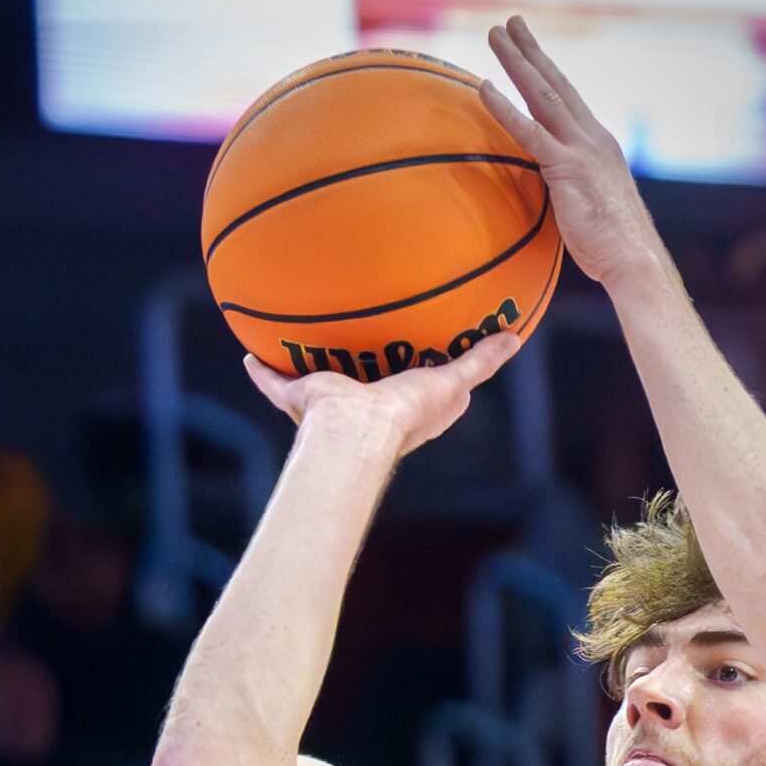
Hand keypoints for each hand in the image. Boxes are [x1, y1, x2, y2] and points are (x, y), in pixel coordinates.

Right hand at [244, 329, 516, 456]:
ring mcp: (330, 406)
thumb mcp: (452, 382)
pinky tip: (250, 355)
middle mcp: (364, 408)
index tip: (434, 356)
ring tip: (305, 341)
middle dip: (367, 369)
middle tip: (369, 342)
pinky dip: (262, 372)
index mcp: (401, 411)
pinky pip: (275, 383)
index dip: (430, 376)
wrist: (356, 428)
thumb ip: (481, 361)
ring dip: (311, 367)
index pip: (421, 393)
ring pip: (318, 383)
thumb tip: (515, 337)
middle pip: (365, 384)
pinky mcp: (301, 397)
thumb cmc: (405, 413)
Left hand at [480, 16, 661, 289]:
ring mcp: (580, 149)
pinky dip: (505, 108)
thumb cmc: (610, 244)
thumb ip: (569, 188)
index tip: (528, 48)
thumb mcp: (588, 206)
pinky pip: (530, 133)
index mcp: (596, 143)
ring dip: (517, 61)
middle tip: (508, 22)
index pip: (566, 99)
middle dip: (530, 51)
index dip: (546, 71)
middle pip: (555, 84)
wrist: (633, 257)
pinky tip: (484, 87)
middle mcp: (591, 136)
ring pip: (543, 94)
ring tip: (495, 34)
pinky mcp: (567, 168)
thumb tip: (554, 191)